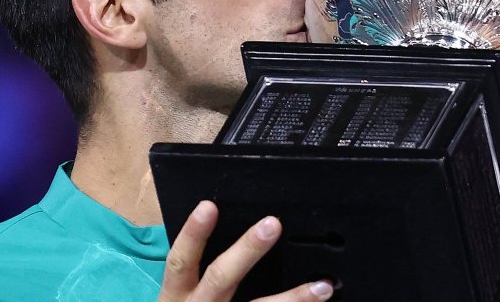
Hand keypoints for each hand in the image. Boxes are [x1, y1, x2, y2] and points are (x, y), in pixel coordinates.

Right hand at [159, 200, 334, 301]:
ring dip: (293, 299)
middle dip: (246, 251)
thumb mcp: (179, 298)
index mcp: (176, 297)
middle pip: (220, 279)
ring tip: (322, 286)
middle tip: (272, 224)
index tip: (209, 206)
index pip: (181, 261)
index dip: (193, 234)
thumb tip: (219, 222)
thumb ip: (197, 272)